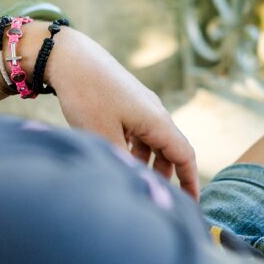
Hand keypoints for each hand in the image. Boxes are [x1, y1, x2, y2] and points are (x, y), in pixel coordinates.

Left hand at [38, 25, 200, 199]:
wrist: (71, 58)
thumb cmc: (89, 96)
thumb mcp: (104, 137)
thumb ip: (124, 164)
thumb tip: (137, 186)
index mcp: (157, 122)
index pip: (185, 156)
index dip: (191, 182)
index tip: (192, 205)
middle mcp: (155, 113)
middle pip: (171, 151)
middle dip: (168, 177)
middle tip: (159, 201)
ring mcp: (141, 107)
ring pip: (153, 143)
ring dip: (149, 164)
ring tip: (135, 184)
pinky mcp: (126, 104)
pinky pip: (139, 133)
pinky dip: (135, 151)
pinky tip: (118, 159)